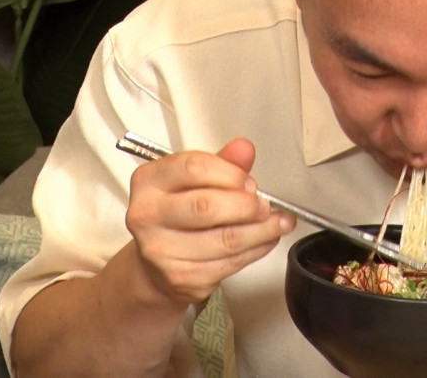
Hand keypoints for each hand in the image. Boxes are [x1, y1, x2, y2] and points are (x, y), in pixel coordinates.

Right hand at [125, 138, 295, 304]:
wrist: (155, 268)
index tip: (249, 181)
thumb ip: (221, 163)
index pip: (193, 168)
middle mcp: (148, 215)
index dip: (231, 174)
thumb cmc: (177, 217)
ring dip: (262, 230)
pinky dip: (256, 249)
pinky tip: (264, 239)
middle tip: (264, 204)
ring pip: (225, 238)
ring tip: (278, 222)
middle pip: (207, 206)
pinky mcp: (182, 278)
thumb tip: (245, 149)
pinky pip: (230, 262)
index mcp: (149, 181)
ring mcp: (162, 250)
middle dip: (247, 205)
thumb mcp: (193, 182)